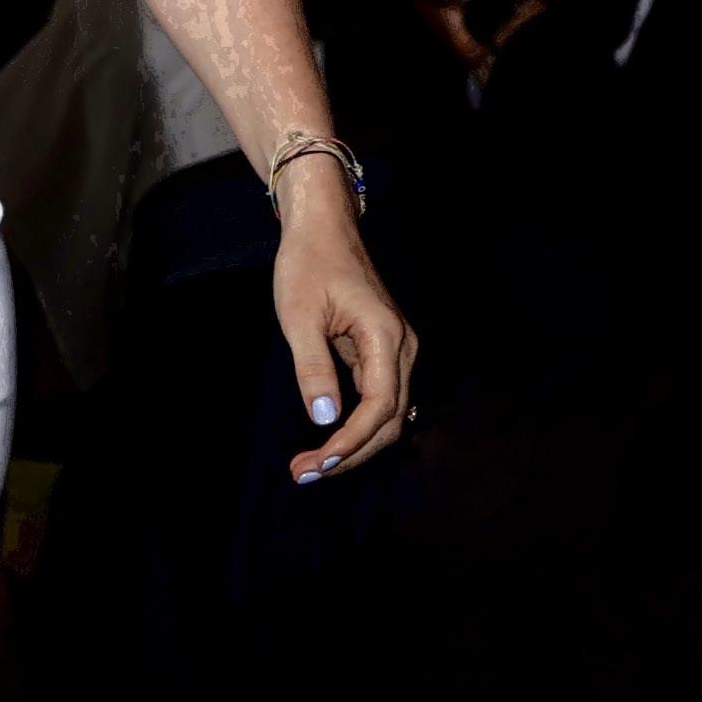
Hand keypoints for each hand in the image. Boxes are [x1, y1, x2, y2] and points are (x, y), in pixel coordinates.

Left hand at [272, 164, 418, 484]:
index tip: (317, 463)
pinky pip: (379, 398)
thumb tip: (324, 417)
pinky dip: (358, 425)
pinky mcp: (384, 350)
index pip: (379, 407)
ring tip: (313, 465)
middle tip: (304, 474)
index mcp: (386, 337)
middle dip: (350, 453)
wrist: (324, 227)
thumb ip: (313, 367)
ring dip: (355, 444)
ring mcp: (397, 349)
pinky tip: (329, 440)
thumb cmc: (308, 264)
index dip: (350, 442)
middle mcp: (402, 346)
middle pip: (389, 419)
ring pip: (388, 413)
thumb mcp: (299, 317)